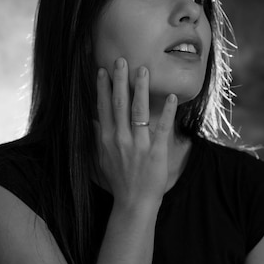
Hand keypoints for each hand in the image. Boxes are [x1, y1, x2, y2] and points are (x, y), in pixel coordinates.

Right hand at [94, 57, 177, 208]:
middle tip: (121, 60)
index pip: (103, 108)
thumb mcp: (101, 160)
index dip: (103, 88)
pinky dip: (167, 112)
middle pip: (119, 104)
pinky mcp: (156, 152)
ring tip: (143, 70)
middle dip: (120, 80)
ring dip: (141, 89)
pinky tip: (172, 97)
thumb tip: (92, 122)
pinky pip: (162, 128)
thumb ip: (97, 139)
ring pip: (139, 111)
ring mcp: (139, 145)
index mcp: (107, 140)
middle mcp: (120, 139)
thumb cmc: (119, 182)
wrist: (134, 203)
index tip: (103, 70)